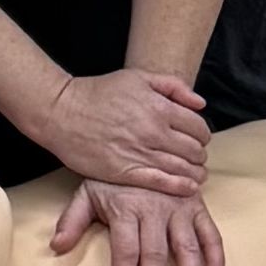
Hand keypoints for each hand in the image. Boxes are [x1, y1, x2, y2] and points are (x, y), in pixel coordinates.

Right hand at [47, 63, 210, 198]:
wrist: (62, 113)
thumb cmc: (98, 93)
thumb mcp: (136, 78)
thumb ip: (172, 86)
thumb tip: (200, 104)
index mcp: (158, 107)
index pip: (198, 127)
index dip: (202, 134)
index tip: (197, 137)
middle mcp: (153, 132)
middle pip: (194, 150)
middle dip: (199, 154)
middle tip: (196, 156)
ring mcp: (140, 154)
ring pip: (183, 168)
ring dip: (195, 172)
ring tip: (195, 173)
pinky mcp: (126, 172)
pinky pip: (162, 183)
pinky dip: (181, 186)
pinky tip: (189, 186)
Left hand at [68, 177, 222, 265]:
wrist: (141, 144)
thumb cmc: (114, 176)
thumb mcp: (88, 192)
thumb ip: (72, 220)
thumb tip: (57, 246)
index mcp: (127, 209)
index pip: (125, 250)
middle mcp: (155, 209)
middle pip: (154, 253)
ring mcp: (179, 208)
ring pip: (186, 246)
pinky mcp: (197, 205)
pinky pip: (210, 233)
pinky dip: (215, 257)